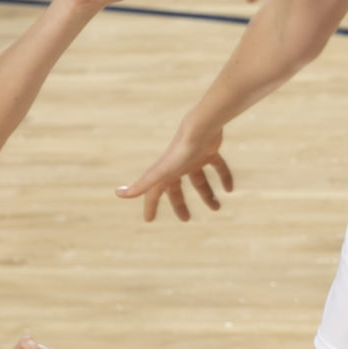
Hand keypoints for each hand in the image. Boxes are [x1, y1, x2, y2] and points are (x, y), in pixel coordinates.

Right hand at [116, 121, 234, 222]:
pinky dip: (224, 178)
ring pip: (200, 180)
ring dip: (208, 195)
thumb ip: (142, 185)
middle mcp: (178, 167)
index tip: (149, 220)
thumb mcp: (161, 172)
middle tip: (185, 219)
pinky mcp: (209, 152)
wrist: (200, 128)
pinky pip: (217, 167)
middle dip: (180, 204)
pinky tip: (230, 189)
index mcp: (166, 173)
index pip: (154, 193)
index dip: (150, 206)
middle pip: (177, 189)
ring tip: (217, 208)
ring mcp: (194, 158)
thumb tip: (117, 194)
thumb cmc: (180, 152)